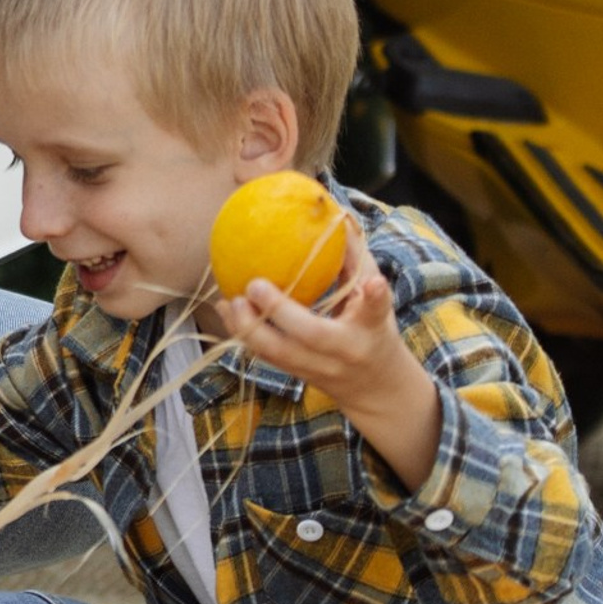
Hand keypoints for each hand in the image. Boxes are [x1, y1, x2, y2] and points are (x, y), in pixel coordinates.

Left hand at [216, 225, 443, 487]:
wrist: (375, 388)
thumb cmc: (373, 330)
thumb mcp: (377, 300)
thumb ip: (356, 262)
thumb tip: (335, 215)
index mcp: (370, 328)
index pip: (376, 312)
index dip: (375, 297)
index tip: (374, 283)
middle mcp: (344, 350)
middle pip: (312, 335)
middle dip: (281, 312)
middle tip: (255, 285)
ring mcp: (317, 366)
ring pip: (279, 353)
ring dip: (249, 327)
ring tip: (230, 301)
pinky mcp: (295, 373)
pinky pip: (264, 356)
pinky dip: (242, 333)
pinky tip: (225, 309)